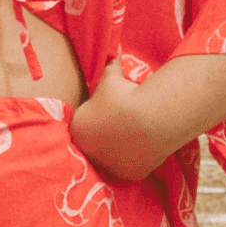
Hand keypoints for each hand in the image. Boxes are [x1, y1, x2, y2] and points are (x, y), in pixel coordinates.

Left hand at [70, 61, 165, 179]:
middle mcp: (88, 152)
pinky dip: (136, 157)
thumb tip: (113, 52)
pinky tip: (144, 144)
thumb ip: (108, 68)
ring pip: (112, 156)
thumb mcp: (111, 77)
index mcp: (77, 128)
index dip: (95, 114)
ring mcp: (108, 166)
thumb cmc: (124, 95)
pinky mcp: (129, 174)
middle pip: (95, 143)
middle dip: (104, 134)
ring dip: (119, 148)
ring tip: (135, 133)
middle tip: (122, 122)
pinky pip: (131, 165)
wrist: (148, 118)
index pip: (83, 122)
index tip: (108, 109)